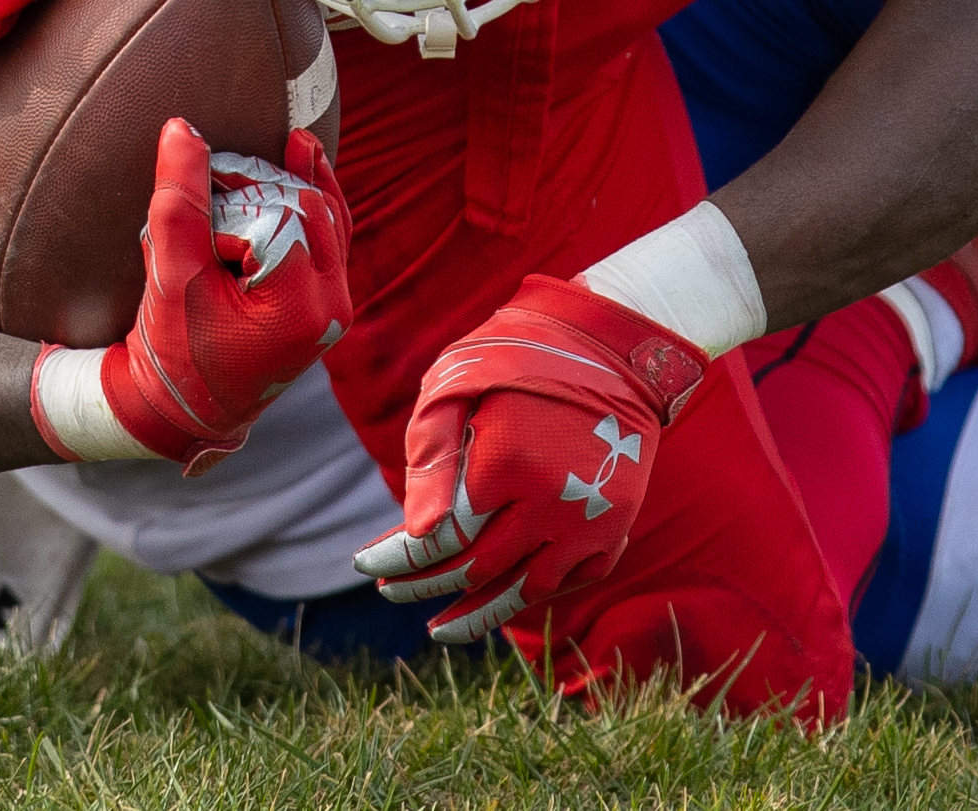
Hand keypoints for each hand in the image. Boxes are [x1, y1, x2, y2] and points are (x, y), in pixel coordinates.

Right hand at [39, 119, 347, 471]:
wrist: (182, 406)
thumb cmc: (173, 350)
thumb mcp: (170, 275)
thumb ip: (179, 200)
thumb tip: (182, 128)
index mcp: (303, 309)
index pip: (274, 214)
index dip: (226, 210)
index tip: (193, 239)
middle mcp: (334, 305)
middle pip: (304, 205)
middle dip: (250, 194)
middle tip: (201, 210)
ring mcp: (335, 301)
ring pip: (319, 210)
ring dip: (271, 191)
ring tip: (225, 190)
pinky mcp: (324, 294)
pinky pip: (330, 227)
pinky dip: (311, 191)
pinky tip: (301, 150)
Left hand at [352, 274, 706, 642]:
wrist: (611, 348)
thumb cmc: (518, 357)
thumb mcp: (458, 383)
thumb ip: (432, 457)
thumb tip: (417, 535)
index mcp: (506, 465)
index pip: (439, 539)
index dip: (398, 559)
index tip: (364, 565)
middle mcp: (553, 503)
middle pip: (476, 570)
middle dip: (425, 586)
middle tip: (387, 592)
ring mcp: (589, 522)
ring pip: (523, 591)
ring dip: (477, 616)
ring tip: (438, 630)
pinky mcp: (614, 530)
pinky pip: (565, 582)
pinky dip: (527, 597)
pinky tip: (496, 602)